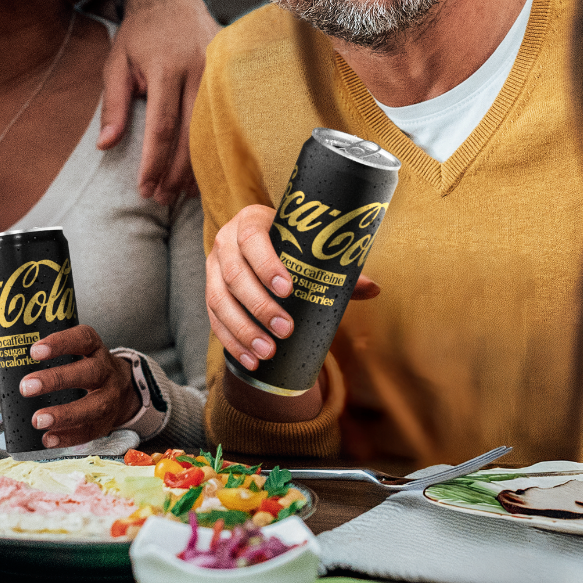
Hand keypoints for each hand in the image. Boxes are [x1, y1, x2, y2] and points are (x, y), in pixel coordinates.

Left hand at [21, 322, 141, 446]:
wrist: (121, 389)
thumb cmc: (85, 368)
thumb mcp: (78, 353)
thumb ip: (52, 355)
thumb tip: (10, 362)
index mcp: (95, 349)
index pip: (82, 339)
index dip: (60, 343)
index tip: (34, 351)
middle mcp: (106, 371)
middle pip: (88, 373)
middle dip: (57, 380)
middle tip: (26, 387)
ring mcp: (109, 398)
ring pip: (93, 407)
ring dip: (64, 415)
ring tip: (37, 420)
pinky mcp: (106, 422)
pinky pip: (89, 431)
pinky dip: (68, 437)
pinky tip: (48, 439)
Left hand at [97, 0, 218, 203]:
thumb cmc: (141, 34)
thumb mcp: (116, 62)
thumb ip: (114, 104)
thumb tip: (106, 145)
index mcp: (165, 67)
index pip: (161, 126)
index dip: (154, 162)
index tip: (144, 188)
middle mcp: (197, 70)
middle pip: (190, 134)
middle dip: (174, 172)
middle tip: (161, 198)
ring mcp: (218, 72)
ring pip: (210, 130)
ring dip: (195, 166)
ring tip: (180, 193)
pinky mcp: (230, 75)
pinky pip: (223, 119)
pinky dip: (211, 148)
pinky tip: (201, 169)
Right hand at [207, 204, 379, 369]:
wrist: (260, 245)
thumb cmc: (292, 246)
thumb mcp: (308, 248)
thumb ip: (339, 269)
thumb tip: (373, 289)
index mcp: (250, 222)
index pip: (252, 239)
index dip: (267, 265)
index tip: (288, 289)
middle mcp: (225, 242)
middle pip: (234, 275)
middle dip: (259, 306)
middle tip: (284, 330)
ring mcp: (213, 269)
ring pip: (218, 300)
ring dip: (243, 330)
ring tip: (267, 352)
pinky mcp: (209, 293)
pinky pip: (214, 320)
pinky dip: (232, 342)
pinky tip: (250, 360)